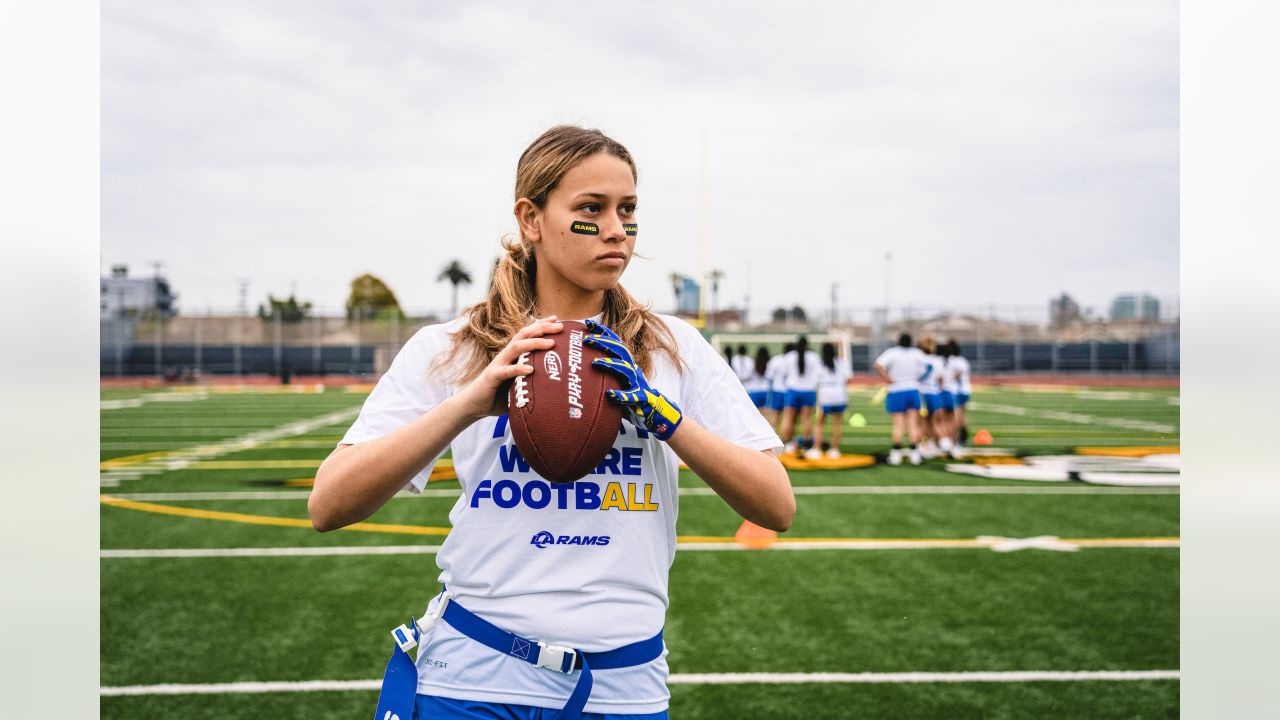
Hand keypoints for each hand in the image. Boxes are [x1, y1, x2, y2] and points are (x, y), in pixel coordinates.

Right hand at [454, 316, 562, 419]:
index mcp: (512, 355)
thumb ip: (532, 380)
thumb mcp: (519, 384)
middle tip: (560, 326)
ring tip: (551, 343)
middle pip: (524, 335)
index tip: (556, 319)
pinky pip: (506, 371)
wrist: (474, 405)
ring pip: (516, 348)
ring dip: (534, 343)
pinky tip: (530, 370)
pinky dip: (518, 369)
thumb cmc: (499, 394)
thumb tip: (554, 384)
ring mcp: (498, 364)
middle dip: (542, 328)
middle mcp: (506, 355)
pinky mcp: (492, 377)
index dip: (540, 325)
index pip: (527, 334)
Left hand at [583, 318, 682, 440]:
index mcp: (626, 363)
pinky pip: (632, 395)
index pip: (615, 343)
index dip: (603, 331)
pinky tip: (610, 394)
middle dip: (604, 342)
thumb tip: (583, 362)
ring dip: (610, 364)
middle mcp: (632, 369)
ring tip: (594, 363)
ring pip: (625, 369)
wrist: (653, 411)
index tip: (587, 323)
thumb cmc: (631, 395)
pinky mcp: (641, 398)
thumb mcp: (617, 379)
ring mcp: (637, 383)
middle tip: (586, 339)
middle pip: (620, 350)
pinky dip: (622, 395)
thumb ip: (606, 370)